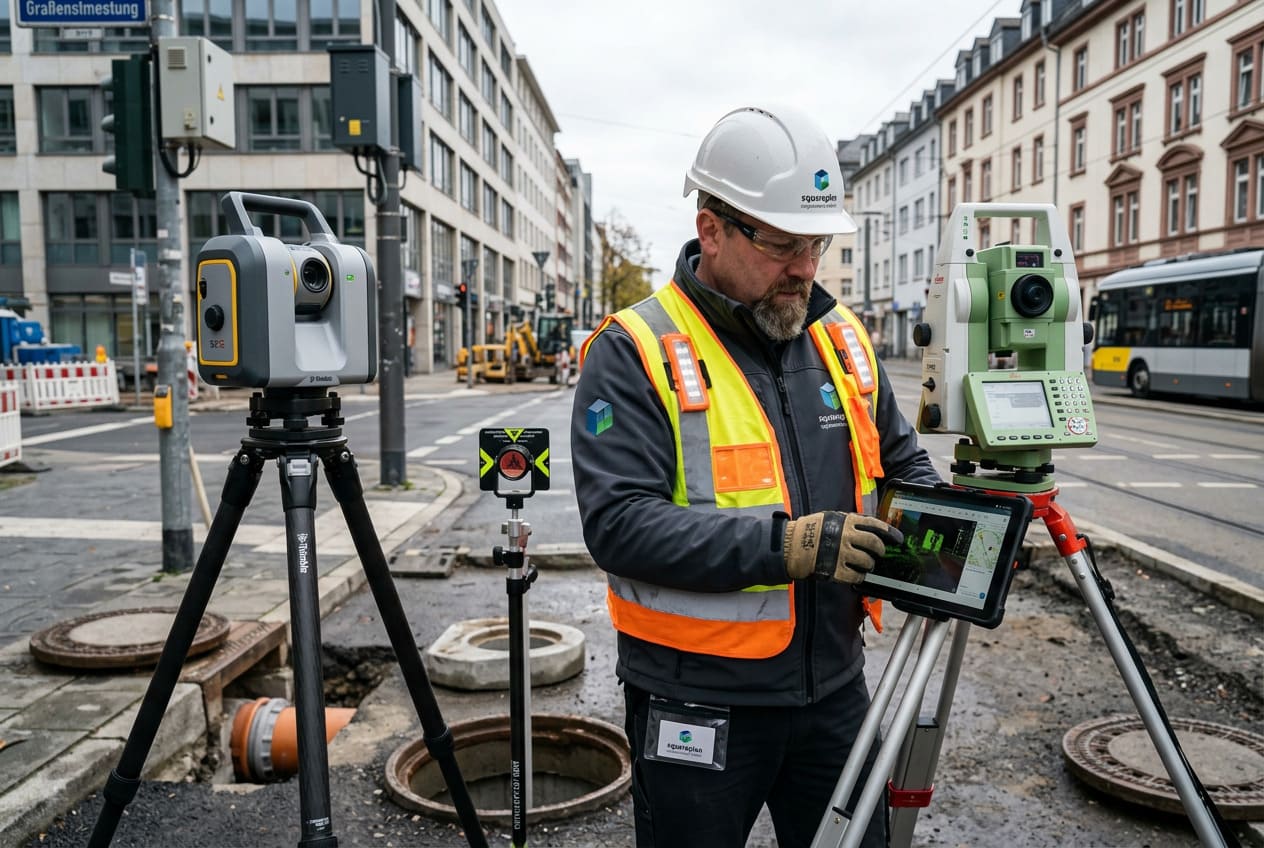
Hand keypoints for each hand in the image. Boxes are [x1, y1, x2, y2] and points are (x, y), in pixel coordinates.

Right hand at [783, 512, 903, 583]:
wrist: (791, 545)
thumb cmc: (809, 530)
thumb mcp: (830, 518)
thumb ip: (848, 523)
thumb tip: (866, 528)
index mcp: (846, 522)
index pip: (875, 525)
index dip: (889, 532)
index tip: (897, 539)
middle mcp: (847, 536)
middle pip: (874, 544)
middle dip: (880, 550)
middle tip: (879, 554)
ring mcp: (842, 553)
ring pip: (867, 561)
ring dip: (869, 564)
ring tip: (866, 565)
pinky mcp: (836, 569)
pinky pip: (856, 576)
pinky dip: (859, 576)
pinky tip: (856, 574)